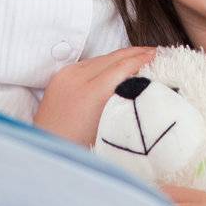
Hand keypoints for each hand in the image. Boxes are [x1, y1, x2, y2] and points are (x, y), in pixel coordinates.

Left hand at [33, 46, 157, 146]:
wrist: (44, 152)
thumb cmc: (79, 151)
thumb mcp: (108, 132)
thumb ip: (126, 106)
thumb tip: (146, 90)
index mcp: (91, 93)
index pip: (123, 66)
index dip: (144, 58)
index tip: (162, 55)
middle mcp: (76, 78)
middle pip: (113, 57)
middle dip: (136, 53)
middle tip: (157, 53)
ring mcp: (65, 76)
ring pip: (101, 58)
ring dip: (122, 57)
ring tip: (141, 59)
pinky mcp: (59, 78)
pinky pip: (88, 64)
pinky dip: (106, 63)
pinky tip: (116, 68)